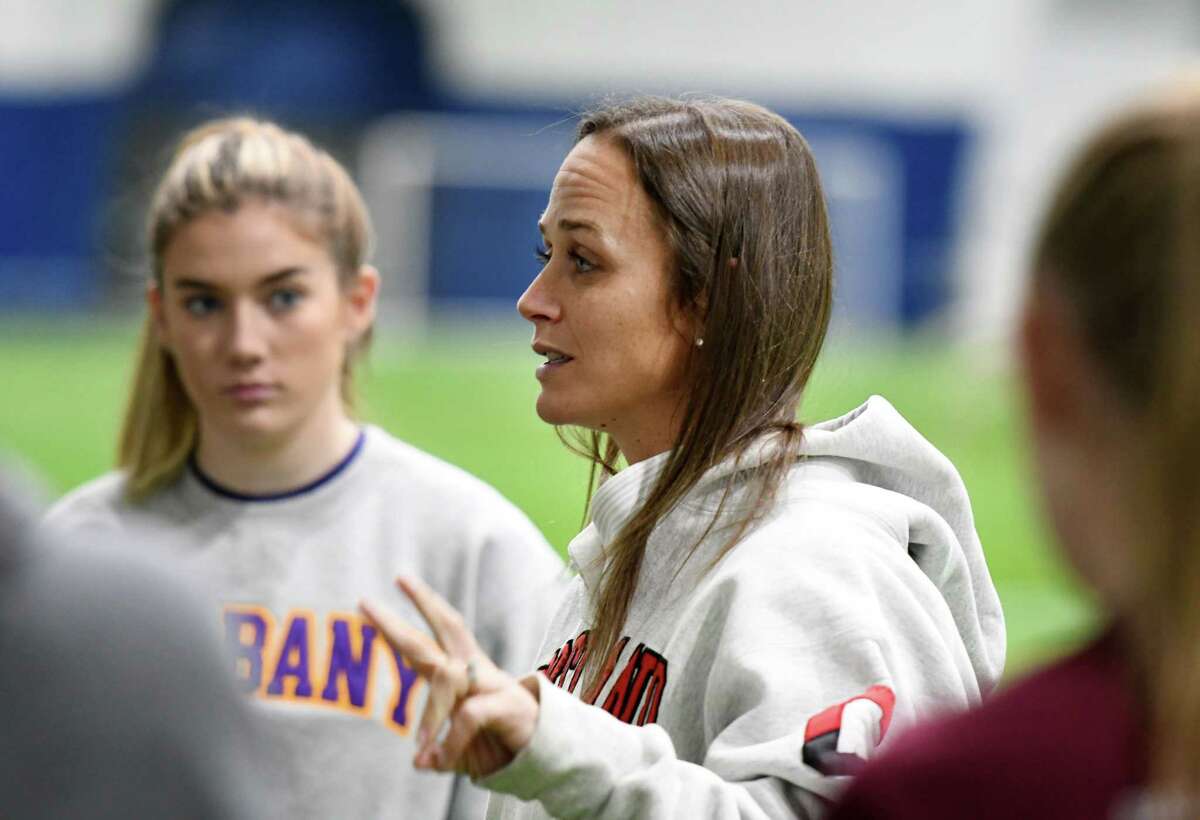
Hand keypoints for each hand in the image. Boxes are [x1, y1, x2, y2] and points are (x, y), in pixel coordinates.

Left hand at [360, 576, 540, 778]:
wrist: (548, 753)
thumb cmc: (501, 742)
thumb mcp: (463, 748)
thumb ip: (441, 753)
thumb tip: (420, 763)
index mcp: (466, 669)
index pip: (439, 630)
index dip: (419, 606)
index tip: (396, 583)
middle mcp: (477, 668)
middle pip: (444, 627)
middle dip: (409, 611)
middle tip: (366, 602)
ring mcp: (492, 682)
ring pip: (446, 675)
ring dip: (429, 717)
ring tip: (420, 750)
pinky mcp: (507, 704)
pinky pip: (467, 717)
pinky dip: (451, 743)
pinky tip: (442, 764)